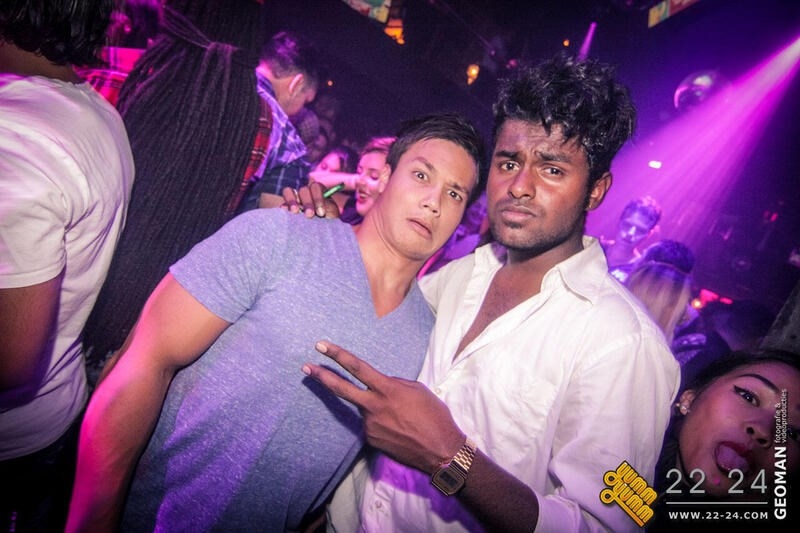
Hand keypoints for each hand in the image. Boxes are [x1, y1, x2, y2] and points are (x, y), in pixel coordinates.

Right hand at [279, 183, 340, 218]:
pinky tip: (285, 212)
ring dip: (292, 200)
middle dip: (307, 203)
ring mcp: (295, 199)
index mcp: (318, 191)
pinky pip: (282, 204)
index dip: (318, 199)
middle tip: (309, 215)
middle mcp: (306, 193)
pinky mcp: (287, 208)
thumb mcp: (332, 213)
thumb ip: (328, 207)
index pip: (315, 187)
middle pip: (303, 190)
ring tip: (295, 211)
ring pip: (289, 191)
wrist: (322, 231)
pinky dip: (284, 207)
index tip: (321, 213)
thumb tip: (321, 206)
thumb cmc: (329, 220)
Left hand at [302, 341, 464, 473]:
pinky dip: (381, 423)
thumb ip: (394, 384)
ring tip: (401, 417)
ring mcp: (370, 425)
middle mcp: (374, 406)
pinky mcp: (371, 440)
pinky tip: (398, 429)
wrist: (441, 451)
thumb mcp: (417, 390)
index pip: (357, 367)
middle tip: (306, 367)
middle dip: (322, 376)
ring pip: (364, 408)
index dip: (338, 355)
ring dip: (375, 407)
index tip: (322, 346)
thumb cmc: (434, 416)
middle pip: (341, 388)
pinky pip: (371, 424)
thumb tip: (381, 385)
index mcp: (387, 389)